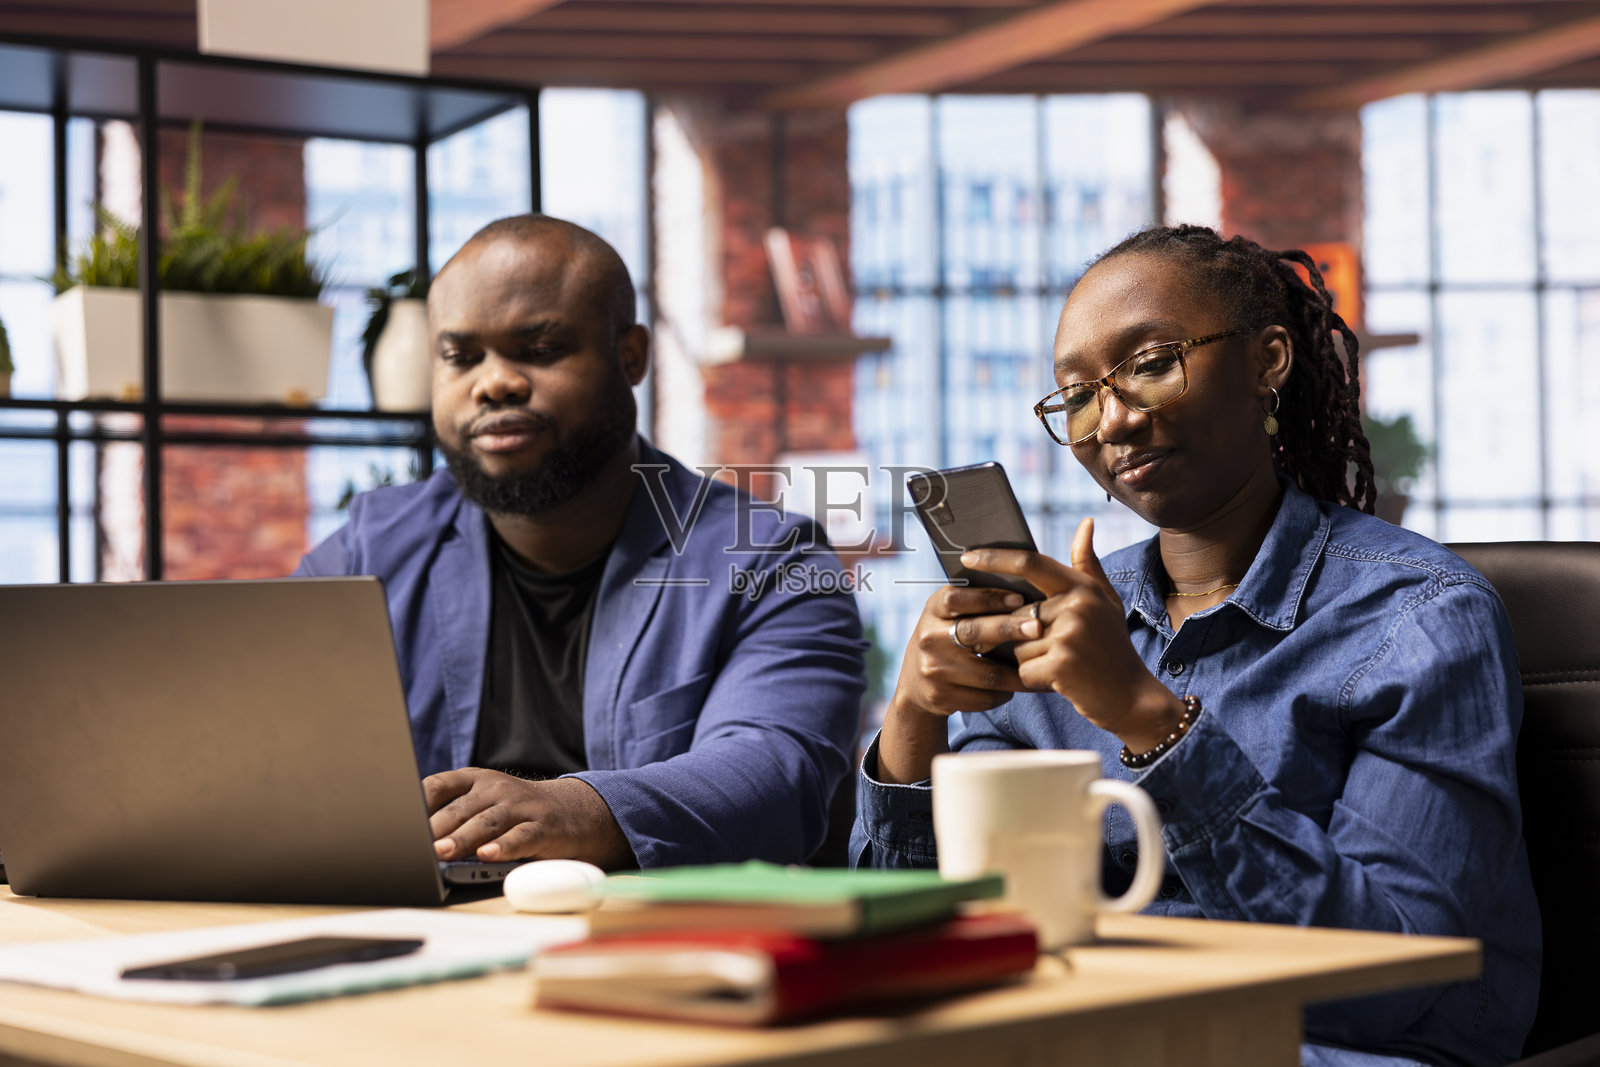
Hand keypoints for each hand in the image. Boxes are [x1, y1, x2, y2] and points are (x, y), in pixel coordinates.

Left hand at [424, 769, 634, 869]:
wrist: (575, 811)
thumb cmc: (517, 812)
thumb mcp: (485, 802)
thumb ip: (453, 814)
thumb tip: (410, 840)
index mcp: (476, 779)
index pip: (439, 784)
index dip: (417, 802)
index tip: (397, 820)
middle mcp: (497, 788)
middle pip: (461, 808)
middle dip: (436, 828)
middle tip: (415, 846)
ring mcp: (521, 806)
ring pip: (486, 822)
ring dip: (461, 838)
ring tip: (440, 853)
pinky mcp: (543, 827)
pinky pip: (520, 836)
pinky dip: (503, 847)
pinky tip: (487, 855)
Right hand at [894, 585, 1040, 718]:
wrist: (915, 685)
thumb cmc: (946, 640)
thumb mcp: (949, 616)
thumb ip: (975, 606)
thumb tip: (1023, 598)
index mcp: (933, 610)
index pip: (957, 598)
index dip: (989, 598)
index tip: (1019, 598)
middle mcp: (929, 637)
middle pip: (974, 632)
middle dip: (1010, 629)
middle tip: (1038, 628)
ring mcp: (933, 669)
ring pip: (988, 674)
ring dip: (1019, 673)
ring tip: (1040, 665)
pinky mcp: (941, 697)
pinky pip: (985, 697)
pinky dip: (1005, 693)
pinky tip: (1014, 687)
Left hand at [962, 518, 1182, 752]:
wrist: (1131, 696)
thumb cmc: (1111, 646)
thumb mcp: (1105, 601)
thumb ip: (1087, 564)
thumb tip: (1086, 522)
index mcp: (1082, 587)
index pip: (1030, 563)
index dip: (995, 559)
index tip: (967, 557)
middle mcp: (1076, 606)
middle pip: (1018, 615)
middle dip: (1023, 637)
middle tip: (1056, 651)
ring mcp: (1068, 635)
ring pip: (1017, 645)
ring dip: (1031, 659)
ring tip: (1064, 664)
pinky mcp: (1060, 664)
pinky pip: (1023, 669)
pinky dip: (1035, 679)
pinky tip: (1061, 680)